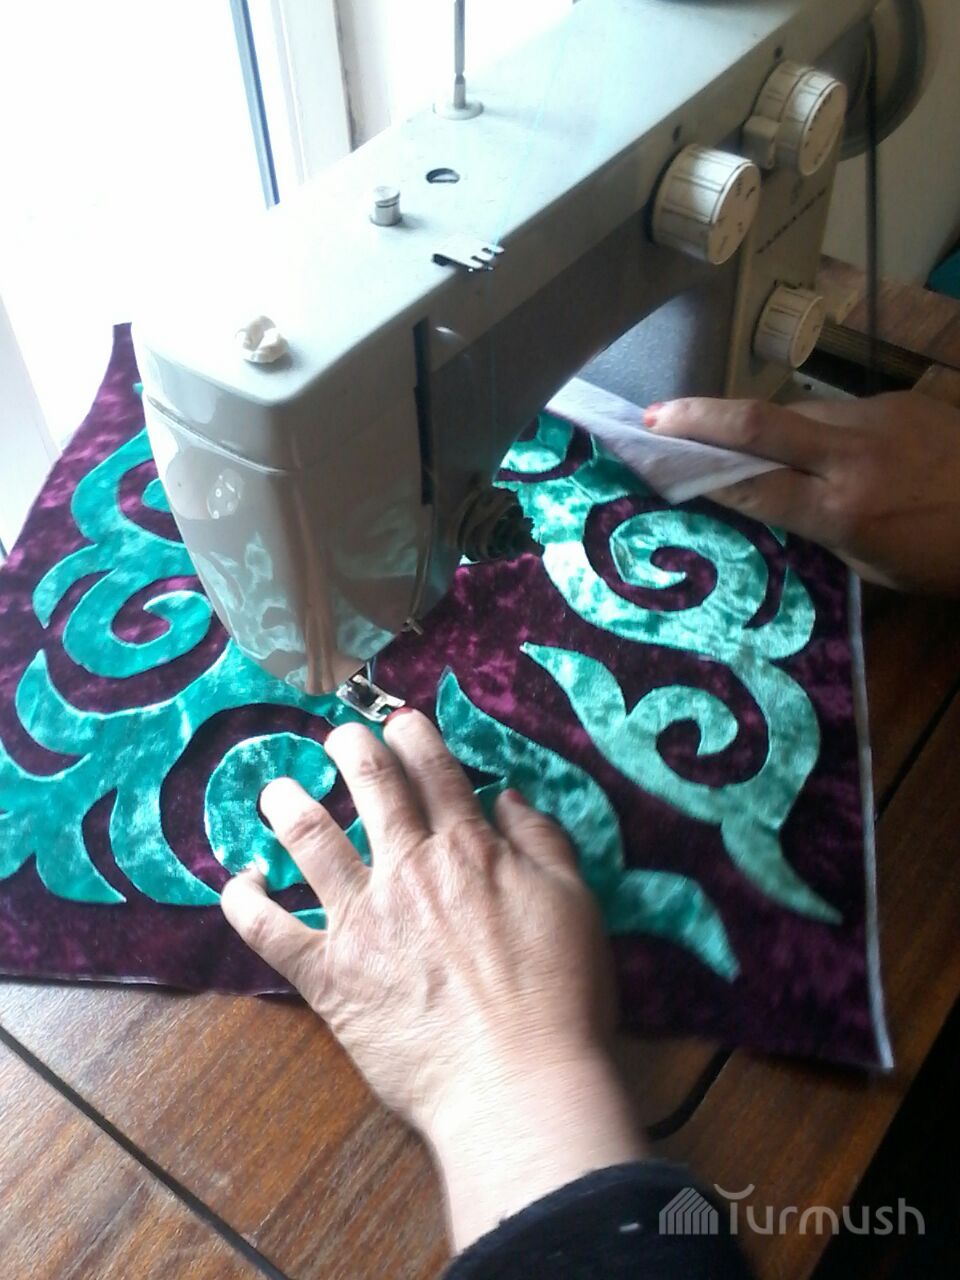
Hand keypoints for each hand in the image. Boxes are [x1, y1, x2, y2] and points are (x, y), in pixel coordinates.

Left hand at [221, 710, 643, 1248]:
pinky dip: (244, 901)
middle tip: (339, 739)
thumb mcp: (574, 902)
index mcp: (467, 848)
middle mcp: (407, 868)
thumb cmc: (558, 994)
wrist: (518, 1081)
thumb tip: (507, 797)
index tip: (400, 721)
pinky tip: (241, 880)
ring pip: (309, 838)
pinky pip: (267, 929)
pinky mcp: (327, 975)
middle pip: (369, 785)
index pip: (433, 771)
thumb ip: (542, 840)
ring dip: (288, 804)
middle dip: (350, 748)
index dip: (414, 736)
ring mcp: (361, 919)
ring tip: (277, 790)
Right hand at [646, 390, 959, 593]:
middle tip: (654, 415)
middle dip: (699, 417)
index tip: (656, 458)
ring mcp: (877, 418)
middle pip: (759, 423)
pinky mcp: (899, 399)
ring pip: (798, 412)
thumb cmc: (947, 560)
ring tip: (736, 437)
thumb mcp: (873, 564)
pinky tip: (825, 448)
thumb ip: (818, 525)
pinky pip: (839, 411)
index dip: (699, 472)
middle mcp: (852, 455)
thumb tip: (769, 494)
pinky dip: (817, 427)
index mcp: (844, 509)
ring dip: (763, 424)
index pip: (752, 485)